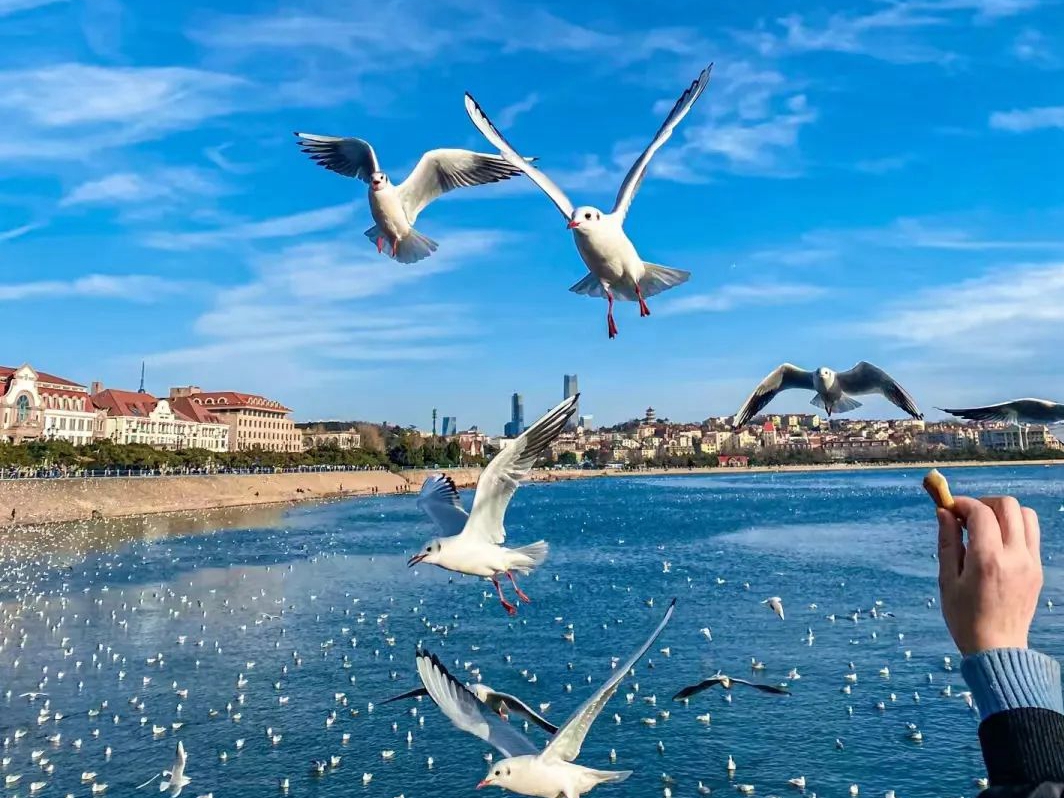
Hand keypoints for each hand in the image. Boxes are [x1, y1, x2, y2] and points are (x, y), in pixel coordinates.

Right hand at [937, 496, 1041, 655]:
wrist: (996, 648)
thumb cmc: (965, 617)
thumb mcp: (947, 579)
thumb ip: (948, 541)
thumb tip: (944, 512)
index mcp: (988, 559)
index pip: (981, 512)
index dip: (963, 503)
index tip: (949, 507)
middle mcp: (1015, 557)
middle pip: (1008, 506)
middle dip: (984, 503)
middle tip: (967, 516)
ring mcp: (1031, 563)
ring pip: (1026, 516)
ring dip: (1004, 513)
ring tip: (984, 527)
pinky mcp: (1037, 570)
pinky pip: (1031, 535)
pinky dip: (1014, 529)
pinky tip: (996, 543)